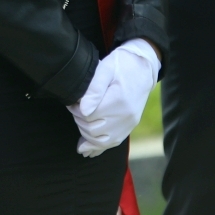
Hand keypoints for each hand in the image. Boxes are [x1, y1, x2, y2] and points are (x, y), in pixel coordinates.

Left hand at [67, 39, 159, 157]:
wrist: (143, 66)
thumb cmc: (122, 65)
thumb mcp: (106, 69)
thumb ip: (94, 89)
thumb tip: (83, 109)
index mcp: (117, 101)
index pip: (88, 116)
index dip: (75, 111)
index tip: (71, 103)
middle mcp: (124, 116)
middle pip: (93, 130)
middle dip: (79, 122)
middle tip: (74, 110)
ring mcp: (128, 124)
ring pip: (102, 141)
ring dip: (86, 137)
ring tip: (79, 125)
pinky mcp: (130, 126)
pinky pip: (113, 143)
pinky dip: (98, 148)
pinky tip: (87, 149)